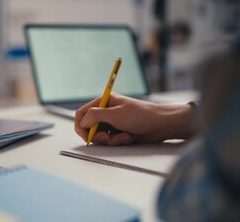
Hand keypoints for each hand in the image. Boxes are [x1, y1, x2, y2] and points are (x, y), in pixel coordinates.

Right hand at [75, 93, 195, 144]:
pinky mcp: (118, 131)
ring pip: (100, 136)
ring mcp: (112, 122)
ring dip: (111, 139)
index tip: (85, 136)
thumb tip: (82, 121)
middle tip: (107, 137)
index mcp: (103, 102)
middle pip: (90, 127)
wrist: (161, 125)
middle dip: (98, 135)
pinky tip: (129, 136)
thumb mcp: (115, 115)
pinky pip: (110, 140)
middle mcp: (106, 111)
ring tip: (124, 135)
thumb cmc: (142, 115)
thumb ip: (95, 116)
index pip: (82, 113)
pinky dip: (118, 141)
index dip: (81, 126)